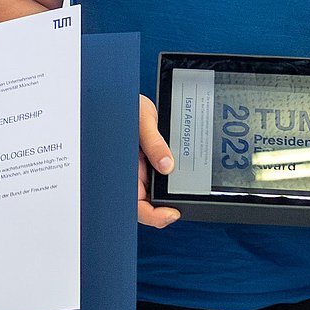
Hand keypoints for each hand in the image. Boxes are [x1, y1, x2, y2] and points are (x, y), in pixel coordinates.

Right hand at [136, 94, 178, 227]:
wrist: (128, 95)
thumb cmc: (127, 105)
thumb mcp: (142, 119)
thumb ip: (153, 143)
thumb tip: (167, 166)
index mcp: (124, 167)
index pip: (135, 203)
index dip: (152, 215)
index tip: (170, 214)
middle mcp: (132, 171)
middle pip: (146, 202)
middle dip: (164, 208)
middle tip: (181, 205)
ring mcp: (142, 167)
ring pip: (155, 190)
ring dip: (169, 192)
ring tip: (185, 185)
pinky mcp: (151, 160)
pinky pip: (161, 174)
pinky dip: (171, 177)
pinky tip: (182, 173)